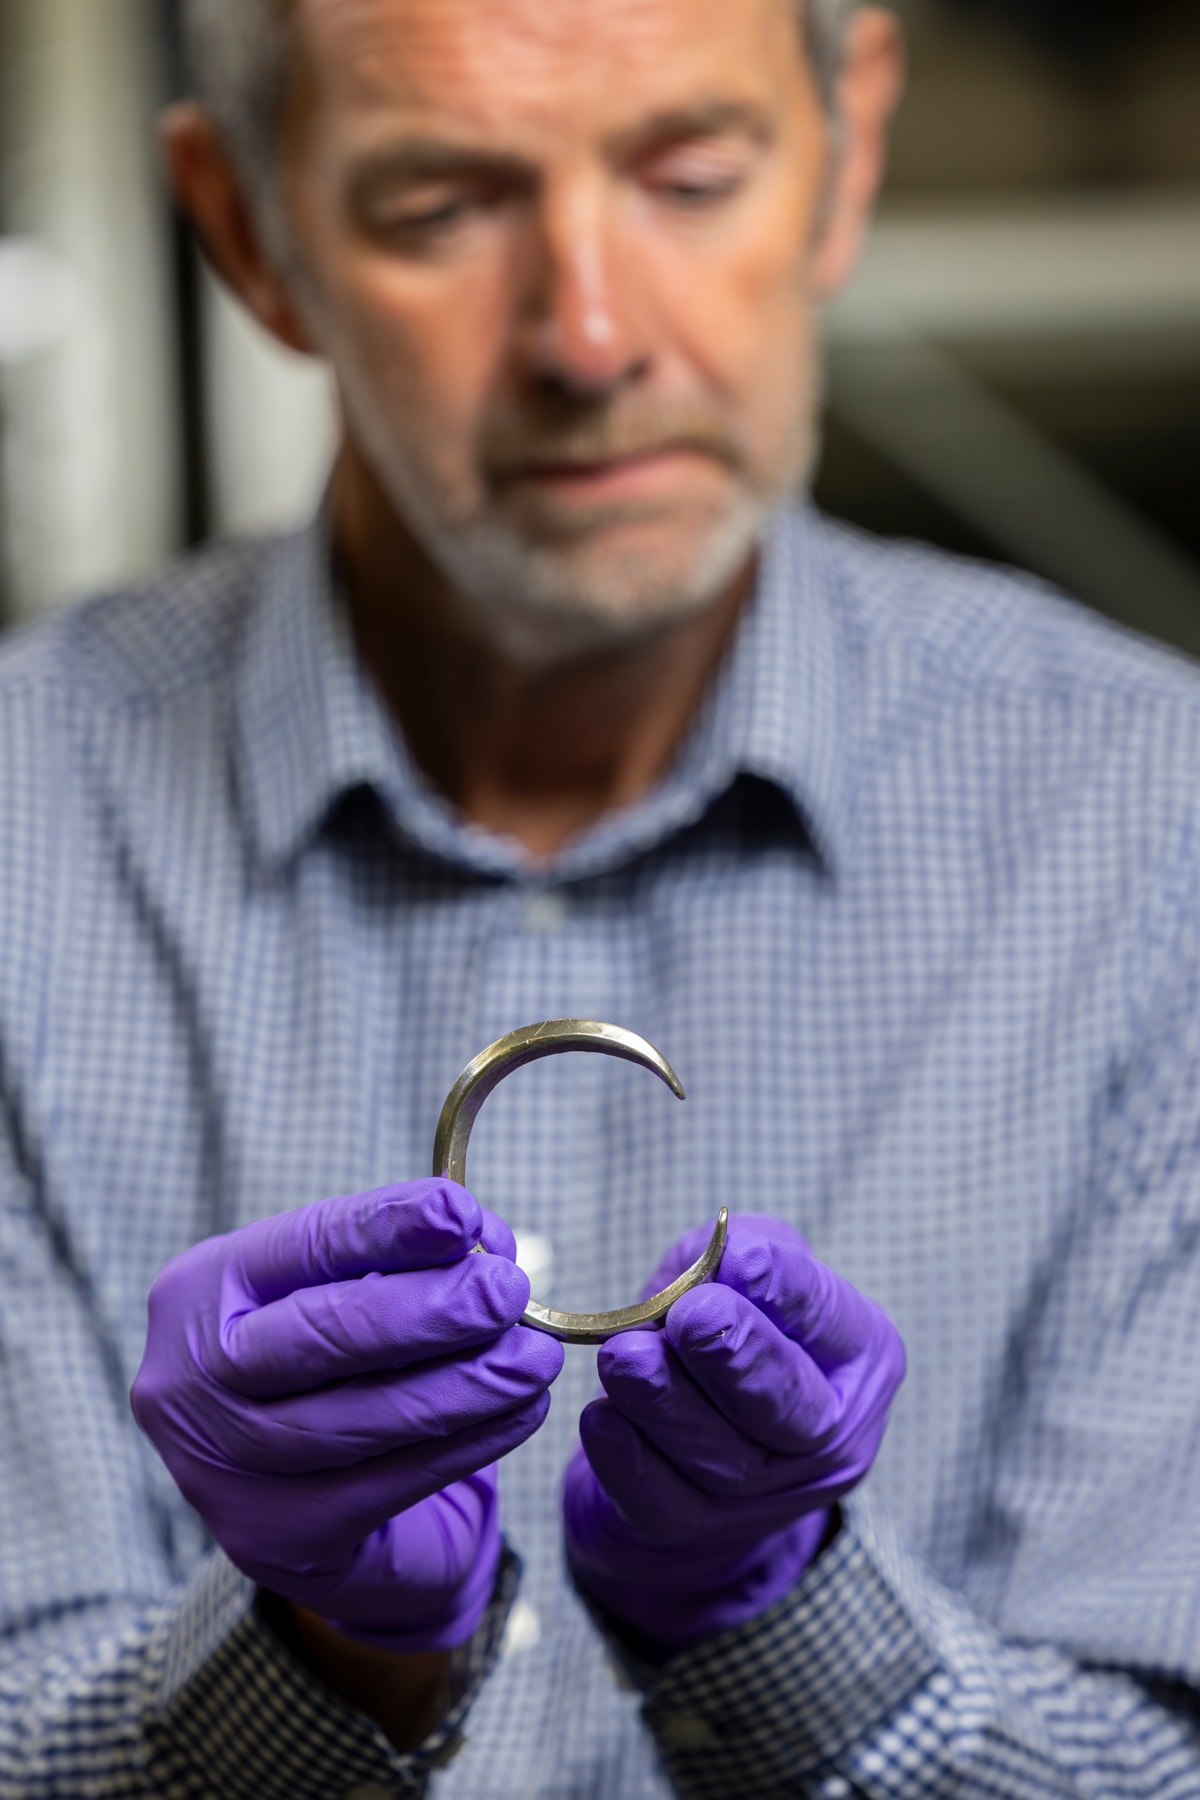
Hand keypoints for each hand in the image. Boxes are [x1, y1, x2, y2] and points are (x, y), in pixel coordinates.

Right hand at [132, 1179, 562, 1652]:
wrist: (289, 1500)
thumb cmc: (324, 1363)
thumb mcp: (338, 1290)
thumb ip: (399, 1260)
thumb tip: (485, 1243)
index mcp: (201, 1291)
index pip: (304, 1245)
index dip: (387, 1226)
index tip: (465, 1215)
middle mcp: (190, 1379)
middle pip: (322, 1334)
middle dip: (431, 1310)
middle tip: (509, 1291)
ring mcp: (221, 1469)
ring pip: (362, 1418)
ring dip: (467, 1383)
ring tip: (534, 1357)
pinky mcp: (274, 1537)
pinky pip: (390, 1480)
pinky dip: (469, 1441)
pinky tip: (520, 1411)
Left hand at [562, 1214, 903, 1649]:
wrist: (685, 1436)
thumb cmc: (720, 1329)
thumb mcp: (738, 1272)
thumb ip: (736, 1253)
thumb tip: (725, 1255)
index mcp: (856, 1355)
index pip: (827, 1318)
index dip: (786, 1290)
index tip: (742, 1259)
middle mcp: (829, 1436)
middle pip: (788, 1407)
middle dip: (738, 1358)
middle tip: (690, 1317)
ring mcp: (769, 1498)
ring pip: (721, 1459)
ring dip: (667, 1402)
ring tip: (623, 1356)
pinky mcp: (695, 1532)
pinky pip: (662, 1502)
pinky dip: (627, 1460)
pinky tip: (600, 1417)